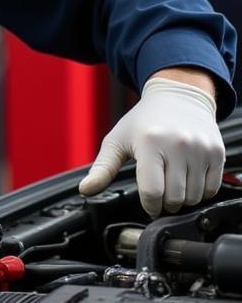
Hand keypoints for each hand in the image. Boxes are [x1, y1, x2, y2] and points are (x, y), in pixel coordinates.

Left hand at [79, 76, 223, 217]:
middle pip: (174, 198)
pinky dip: (200, 192)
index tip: (148, 204)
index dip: (149, 205)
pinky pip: (211, 190)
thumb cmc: (143, 121)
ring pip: (194, 197)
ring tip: (171, 182)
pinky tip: (188, 178)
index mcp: (150, 143)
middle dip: (164, 203)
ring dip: (182, 199)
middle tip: (159, 191)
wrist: (178, 97)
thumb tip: (85, 190)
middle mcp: (178, 145)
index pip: (152, 191)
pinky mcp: (217, 153)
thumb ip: (102, 168)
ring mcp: (200, 149)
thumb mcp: (117, 140)